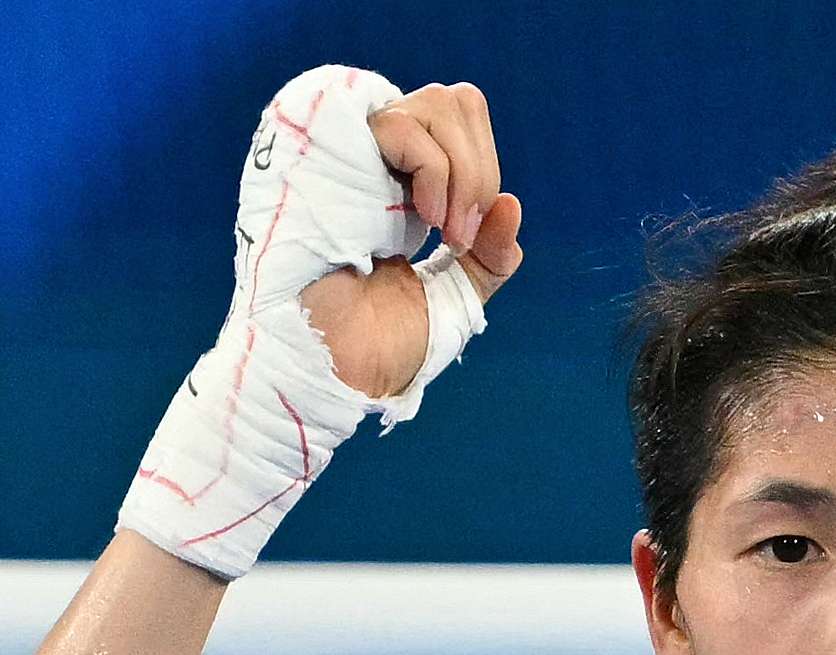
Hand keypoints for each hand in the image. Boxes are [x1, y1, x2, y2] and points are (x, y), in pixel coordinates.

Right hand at [302, 82, 523, 397]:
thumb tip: (511, 204)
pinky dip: (435, 171)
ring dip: (463, 173)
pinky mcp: (323, 151)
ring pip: (435, 104)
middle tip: (461, 237)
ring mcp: (346, 150)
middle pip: (456, 103)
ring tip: (446, 232)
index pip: (461, 123)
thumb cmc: (378, 343)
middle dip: (481, 171)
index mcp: (396, 182)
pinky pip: (401, 124)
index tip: (467, 241)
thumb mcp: (454, 295)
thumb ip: (487, 255)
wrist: (336, 370)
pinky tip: (426, 220)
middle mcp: (371, 157)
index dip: (482, 171)